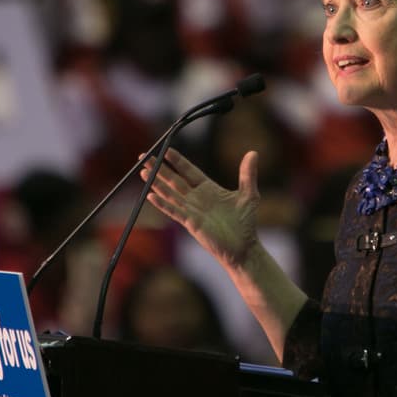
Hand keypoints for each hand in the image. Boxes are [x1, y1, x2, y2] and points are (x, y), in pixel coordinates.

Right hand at [141, 147, 260, 268]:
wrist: (244, 247)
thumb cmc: (245, 222)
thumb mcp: (249, 194)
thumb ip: (247, 174)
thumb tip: (253, 152)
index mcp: (208, 188)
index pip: (188, 171)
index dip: (177, 160)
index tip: (166, 149)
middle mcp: (196, 198)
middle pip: (173, 180)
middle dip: (159, 168)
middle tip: (144, 157)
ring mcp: (192, 210)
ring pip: (170, 193)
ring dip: (156, 183)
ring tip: (143, 171)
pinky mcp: (191, 223)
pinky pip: (174, 211)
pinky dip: (162, 203)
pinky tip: (151, 195)